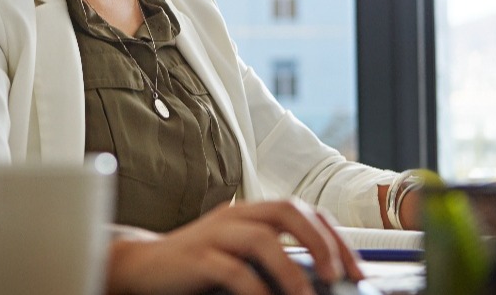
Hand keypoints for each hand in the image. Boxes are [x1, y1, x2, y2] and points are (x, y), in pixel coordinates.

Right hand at [104, 200, 363, 294]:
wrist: (140, 267)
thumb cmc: (195, 266)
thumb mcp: (239, 258)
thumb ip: (272, 261)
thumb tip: (318, 280)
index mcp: (249, 213)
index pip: (301, 210)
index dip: (332, 235)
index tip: (354, 268)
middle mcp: (234, 216)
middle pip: (285, 210)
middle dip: (318, 240)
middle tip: (337, 273)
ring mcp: (214, 235)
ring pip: (261, 237)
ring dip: (291, 267)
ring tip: (307, 294)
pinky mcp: (195, 258)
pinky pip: (231, 269)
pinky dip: (255, 289)